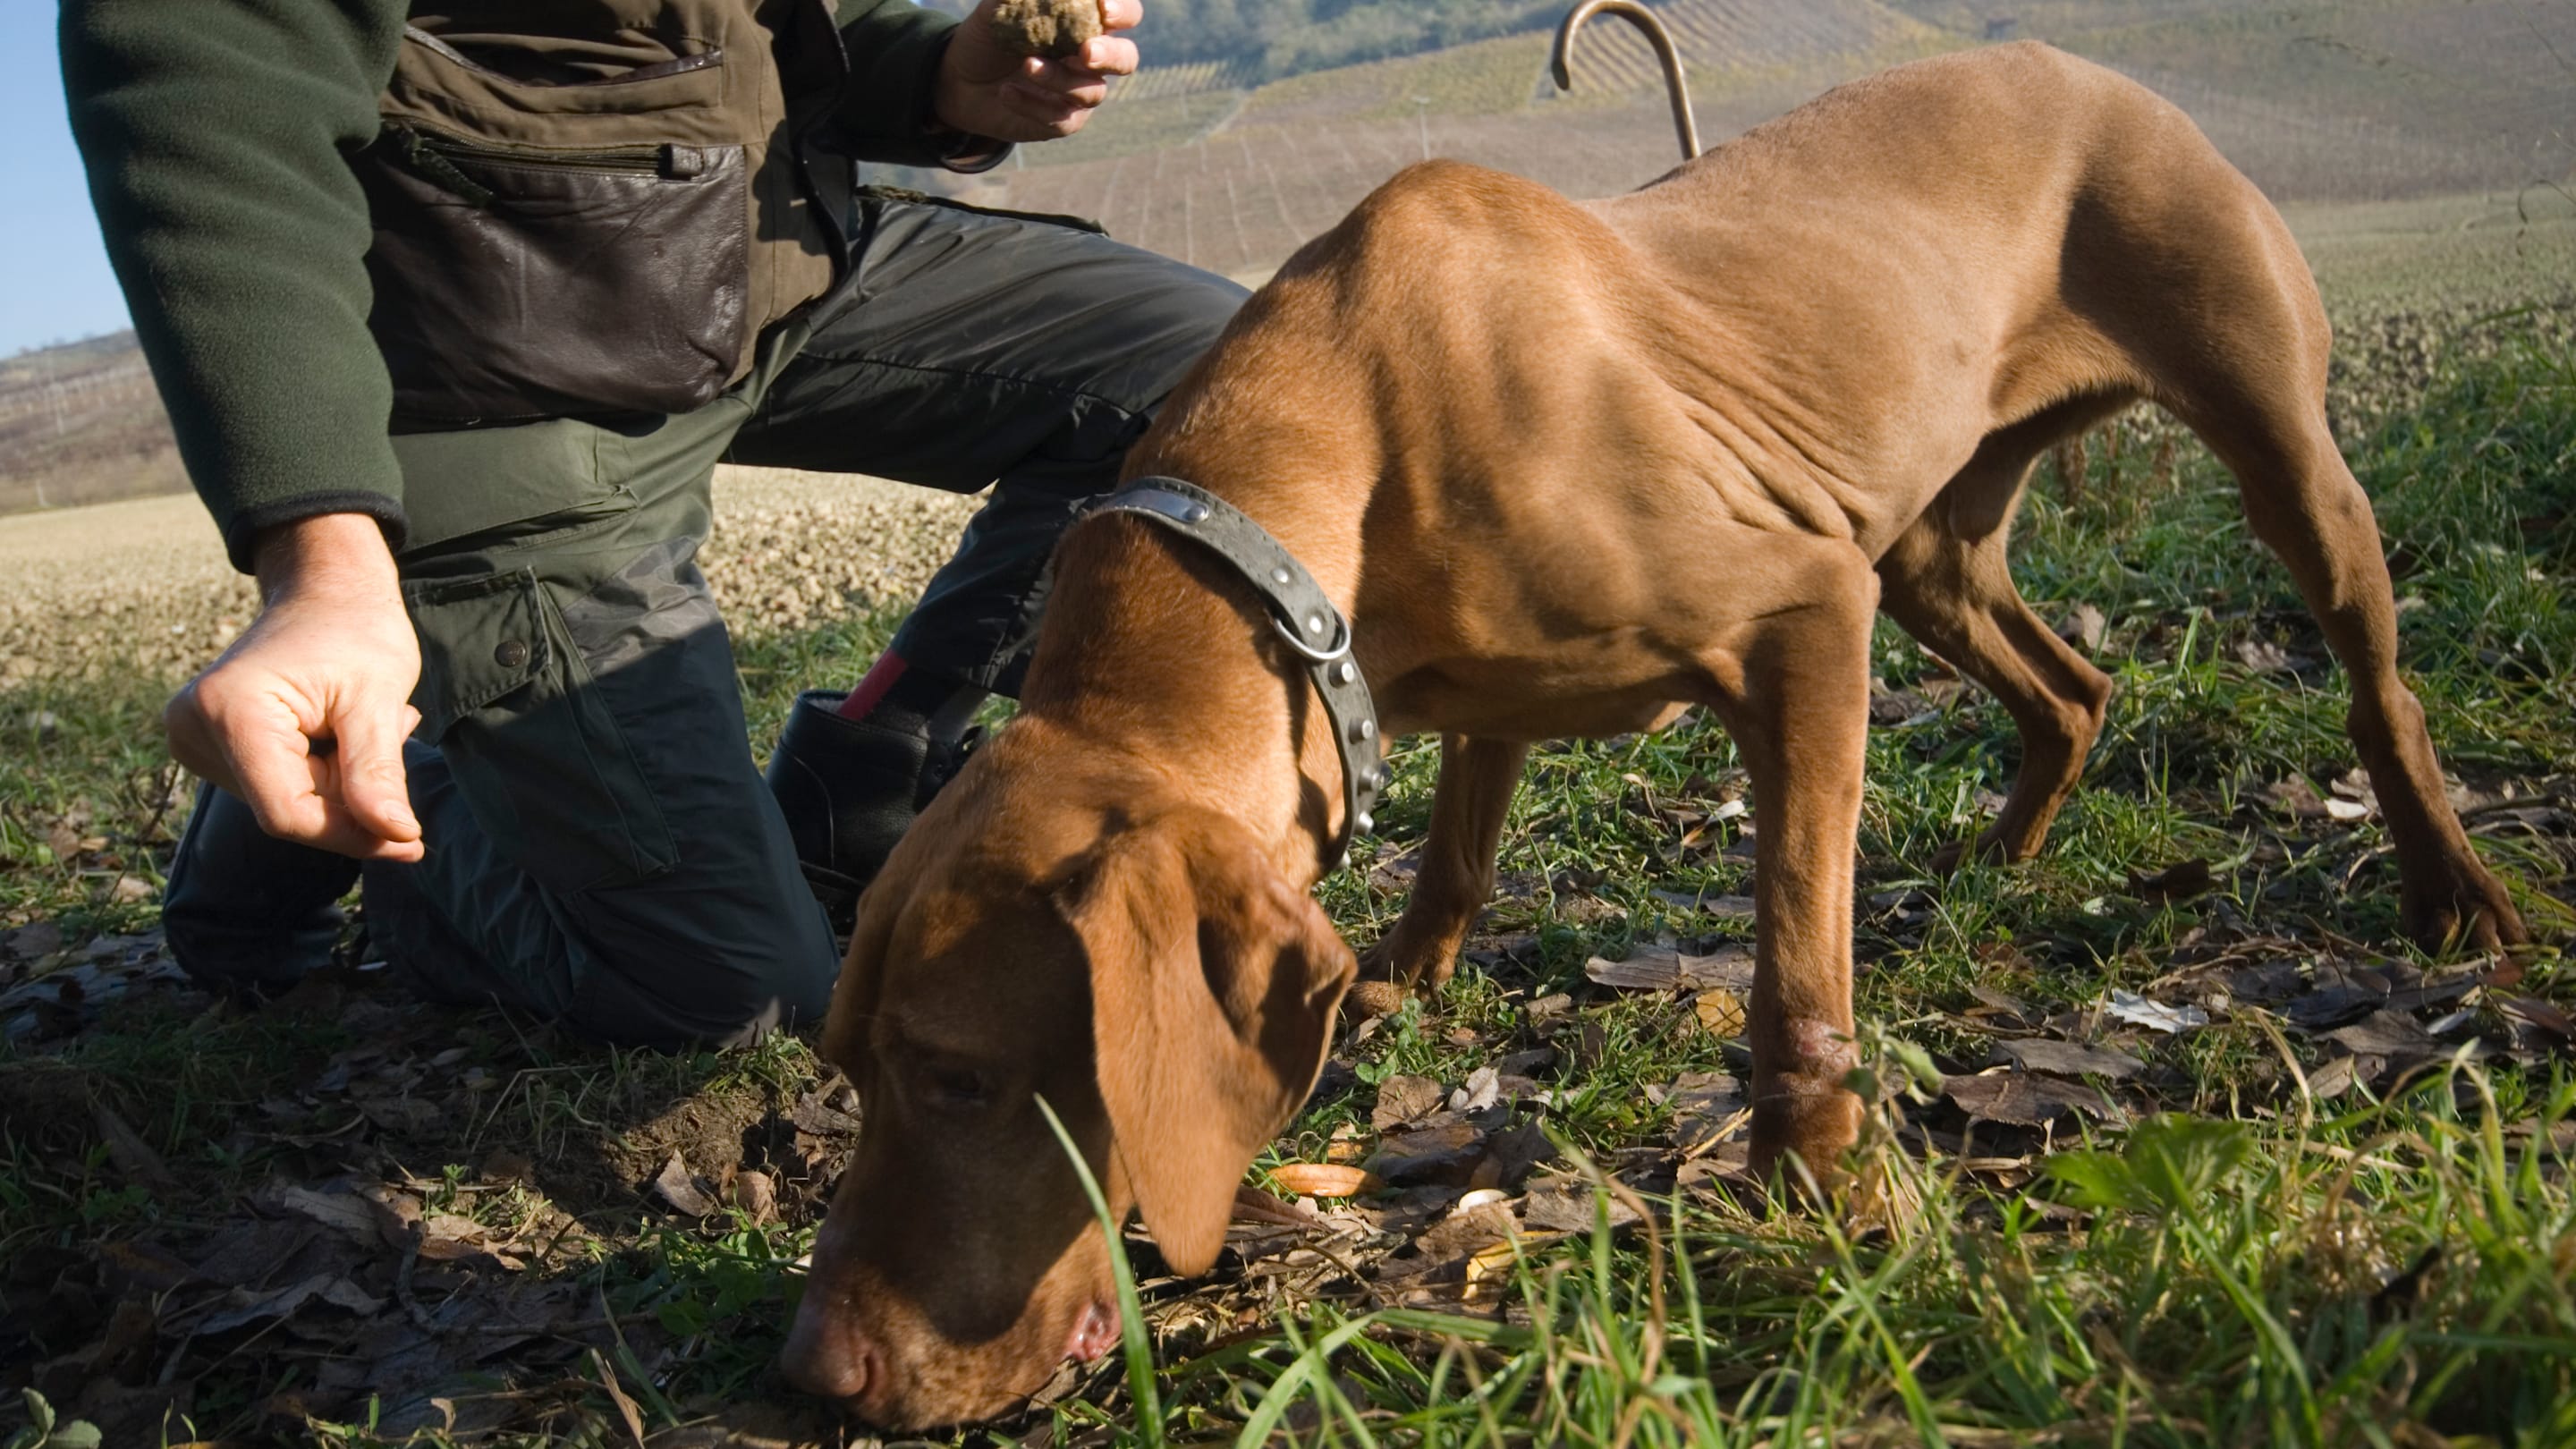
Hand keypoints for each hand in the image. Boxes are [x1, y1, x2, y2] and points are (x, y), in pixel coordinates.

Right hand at [164, 513, 425, 860]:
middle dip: (350, 796)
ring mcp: (192, 736)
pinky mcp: (205, 744)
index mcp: (230, 710)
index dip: (351, 834)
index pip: (288, 813)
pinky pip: (275, 786)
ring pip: (284, 802)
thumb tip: (395, 836)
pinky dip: (321, 772)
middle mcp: (194, 726)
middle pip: (287, 811)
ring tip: (361, 722)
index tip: (410, 841)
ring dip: (339, 781)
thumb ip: (378, 771)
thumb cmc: (356, 631)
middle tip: (394, 731)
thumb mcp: (378, 698)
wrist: (325, 593)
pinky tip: (337, 729)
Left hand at [933, 0, 1140, 143]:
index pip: (1125, 15)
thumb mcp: (998, 8)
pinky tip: (1006, 92)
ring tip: (1026, 64)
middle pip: (1126, 59)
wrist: (961, 78)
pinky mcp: (1062, 121)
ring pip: (1090, 91)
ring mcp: (1079, 92)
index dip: (1123, 11)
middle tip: (1087, 52)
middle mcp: (1090, 59)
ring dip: (1059, 77)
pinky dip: (1033, 104)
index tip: (1104, 8)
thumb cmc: (989, 36)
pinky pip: (1061, 118)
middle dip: (1110, 55)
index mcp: (1086, 23)